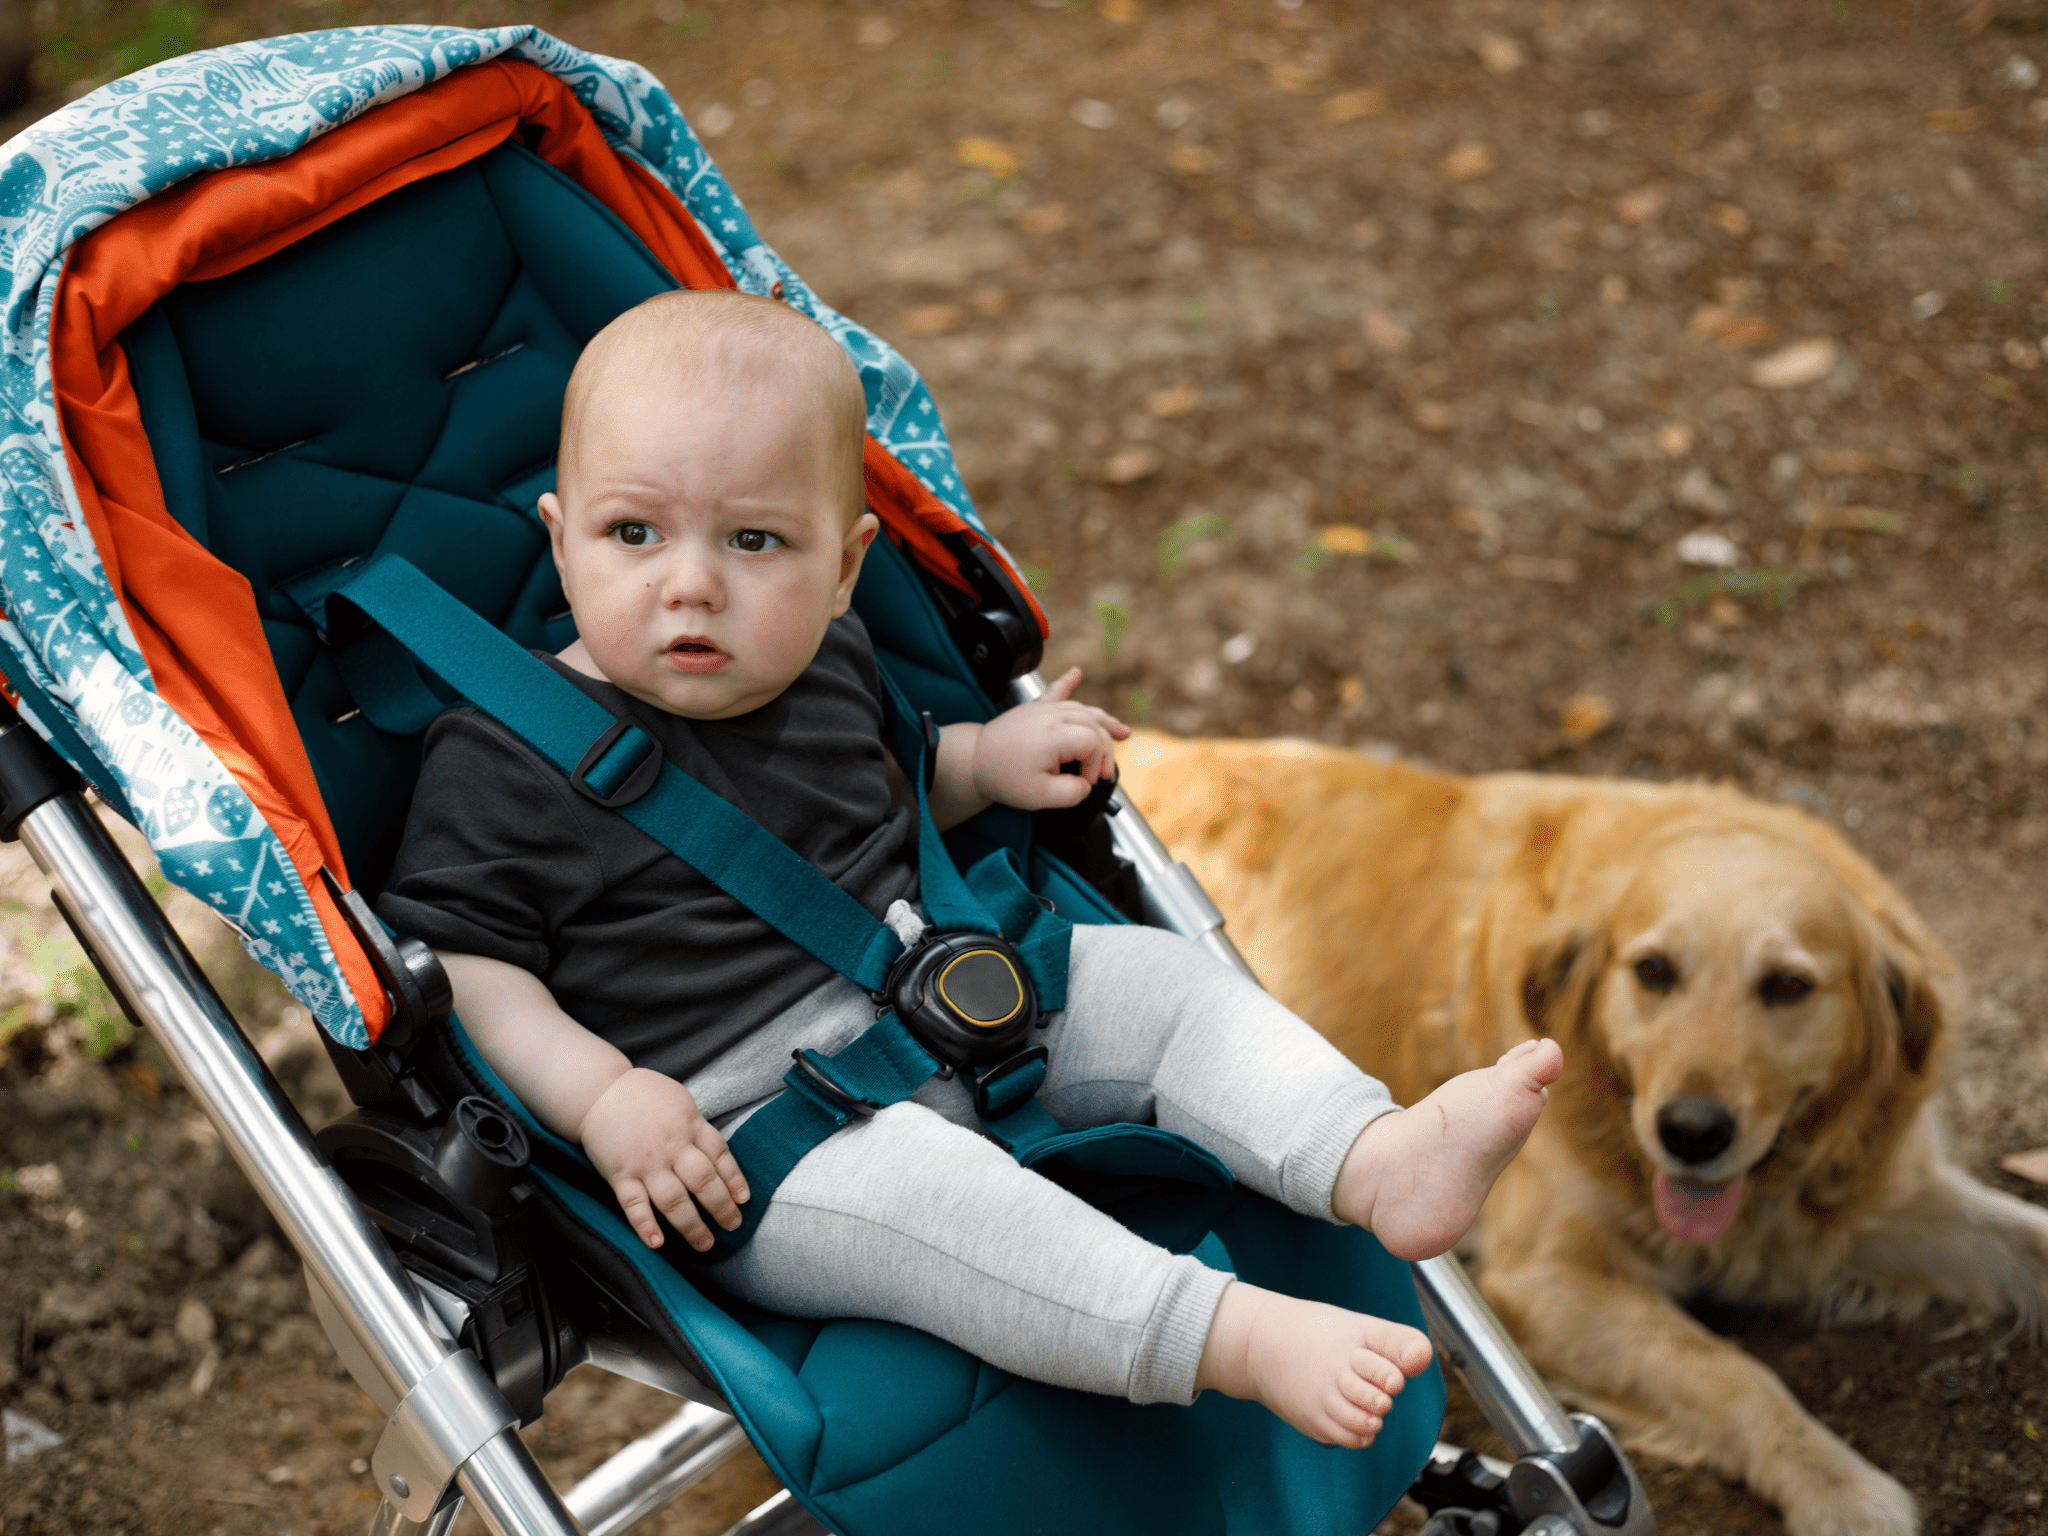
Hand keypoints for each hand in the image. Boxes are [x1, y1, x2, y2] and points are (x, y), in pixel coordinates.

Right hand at [579, 1069, 750, 1250]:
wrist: (599, 1091)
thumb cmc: (643, 1095)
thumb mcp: (680, 1101)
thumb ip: (697, 1127)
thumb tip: (717, 1154)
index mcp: (690, 1125)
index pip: (720, 1155)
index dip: (734, 1179)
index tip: (744, 1200)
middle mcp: (672, 1146)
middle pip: (703, 1181)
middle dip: (721, 1207)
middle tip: (733, 1226)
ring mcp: (646, 1163)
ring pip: (674, 1200)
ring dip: (691, 1225)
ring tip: (705, 1244)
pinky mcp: (620, 1174)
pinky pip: (634, 1204)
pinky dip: (645, 1225)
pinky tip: (657, 1242)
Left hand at [970, 667, 1129, 810]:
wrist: (974, 760)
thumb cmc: (1003, 777)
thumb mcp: (1040, 797)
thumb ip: (1071, 793)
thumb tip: (1087, 785)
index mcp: (1054, 735)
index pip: (1094, 743)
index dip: (1098, 765)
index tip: (1086, 782)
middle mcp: (1051, 717)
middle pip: (1093, 725)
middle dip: (1104, 750)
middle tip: (1103, 773)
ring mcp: (1042, 710)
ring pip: (1083, 710)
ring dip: (1104, 721)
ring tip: (1122, 732)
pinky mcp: (1034, 709)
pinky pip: (1054, 691)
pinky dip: (1067, 682)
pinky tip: (1076, 673)